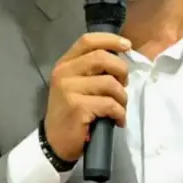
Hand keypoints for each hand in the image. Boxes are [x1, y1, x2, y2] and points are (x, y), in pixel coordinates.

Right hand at [43, 32, 130, 161]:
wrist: (55, 142)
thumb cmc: (70, 113)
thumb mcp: (74, 85)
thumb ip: (90, 70)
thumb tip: (118, 60)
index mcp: (64, 64)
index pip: (87, 40)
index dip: (110, 40)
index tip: (127, 45)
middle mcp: (64, 73)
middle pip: (102, 58)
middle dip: (121, 70)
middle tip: (124, 85)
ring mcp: (69, 90)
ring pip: (110, 83)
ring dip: (122, 98)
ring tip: (119, 108)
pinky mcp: (78, 107)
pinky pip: (110, 104)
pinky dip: (120, 113)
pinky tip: (118, 121)